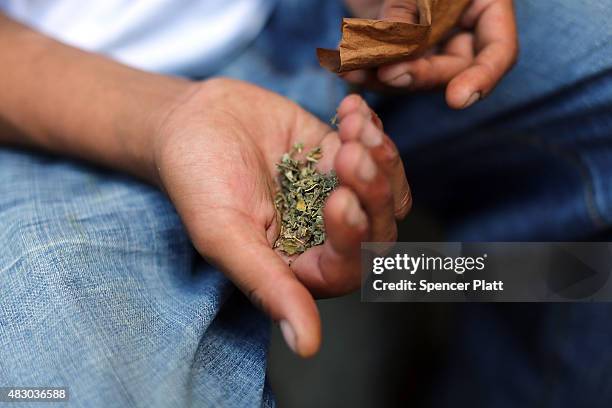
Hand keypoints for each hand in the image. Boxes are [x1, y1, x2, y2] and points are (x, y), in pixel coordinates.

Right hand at [153, 79, 410, 355]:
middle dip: (373, 190)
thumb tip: (308, 348)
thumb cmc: (197, 181)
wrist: (191, 121)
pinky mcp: (340, 155)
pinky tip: (349, 109)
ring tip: (352, 126)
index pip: (347, 269)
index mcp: (298, 266)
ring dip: (381, 158)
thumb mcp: (224, 235)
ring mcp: (337, 192)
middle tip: (348, 152)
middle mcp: (324, 235)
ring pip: (388, 190)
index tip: (338, 198)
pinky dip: (372, 129)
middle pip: (379, 229)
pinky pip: (377, 149)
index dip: (353, 237)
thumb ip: (267, 286)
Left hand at [343, 0, 517, 108]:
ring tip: (352, 71)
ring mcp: (429, 38)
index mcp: (486, 4)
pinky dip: (365, 70)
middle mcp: (462, 26)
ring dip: (383, 78)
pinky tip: (343, 67)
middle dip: (417, 74)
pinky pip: (387, 67)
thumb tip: (395, 56)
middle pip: (451, 68)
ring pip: (415, 74)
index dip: (482, 79)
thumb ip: (407, 12)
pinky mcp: (397, 46)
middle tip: (386, 73)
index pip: (498, 51)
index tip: (456, 100)